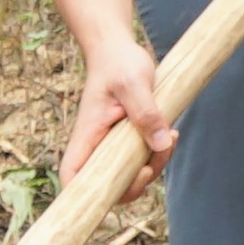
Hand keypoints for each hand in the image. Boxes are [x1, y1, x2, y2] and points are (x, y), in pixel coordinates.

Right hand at [56, 35, 172, 181]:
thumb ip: (146, 113)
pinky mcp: (127, 140)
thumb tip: (160, 144)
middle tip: (154, 160)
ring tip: (170, 135)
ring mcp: (111, 145)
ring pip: (129, 174)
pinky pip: (141, 159)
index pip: (72, 177)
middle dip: (136, 183)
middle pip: (107, 186)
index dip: (86, 195)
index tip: (120, 185)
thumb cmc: (119, 62)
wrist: (117, 49)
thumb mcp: (134, 83)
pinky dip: (158, 153)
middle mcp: (96, 145)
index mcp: (87, 136)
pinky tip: (170, 132)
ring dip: (154, 165)